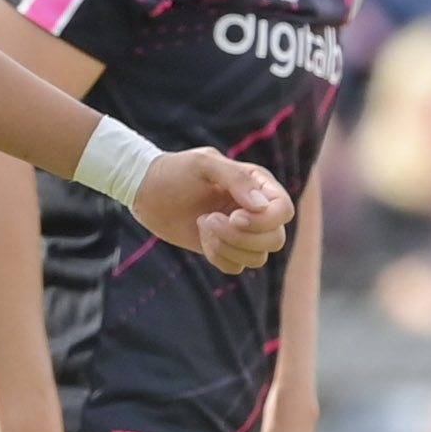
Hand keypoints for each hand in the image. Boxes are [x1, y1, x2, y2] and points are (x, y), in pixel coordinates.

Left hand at [135, 146, 295, 275]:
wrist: (147, 191)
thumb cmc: (176, 171)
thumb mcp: (204, 164)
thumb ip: (236, 179)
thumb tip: (262, 206)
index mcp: (259, 185)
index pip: (283, 211)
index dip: (264, 221)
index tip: (234, 217)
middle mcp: (256, 210)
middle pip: (275, 239)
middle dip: (243, 237)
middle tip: (210, 220)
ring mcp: (242, 232)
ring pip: (258, 257)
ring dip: (228, 247)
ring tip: (203, 225)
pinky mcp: (226, 249)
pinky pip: (237, 267)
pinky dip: (219, 257)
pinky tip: (201, 237)